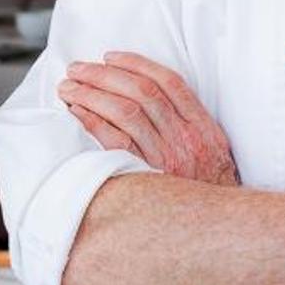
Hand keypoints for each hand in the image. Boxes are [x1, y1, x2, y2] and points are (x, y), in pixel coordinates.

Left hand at [57, 53, 238, 185]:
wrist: (215, 228)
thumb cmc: (207, 189)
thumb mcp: (212, 151)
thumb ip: (189, 123)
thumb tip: (150, 97)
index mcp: (201, 126)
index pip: (169, 82)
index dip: (136, 64)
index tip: (110, 57)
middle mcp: (184, 137)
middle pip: (141, 91)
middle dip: (104, 74)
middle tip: (78, 68)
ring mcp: (165, 157)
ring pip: (125, 111)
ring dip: (92, 93)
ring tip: (69, 87)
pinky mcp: (146, 176)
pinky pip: (114, 141)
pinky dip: (92, 121)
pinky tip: (76, 112)